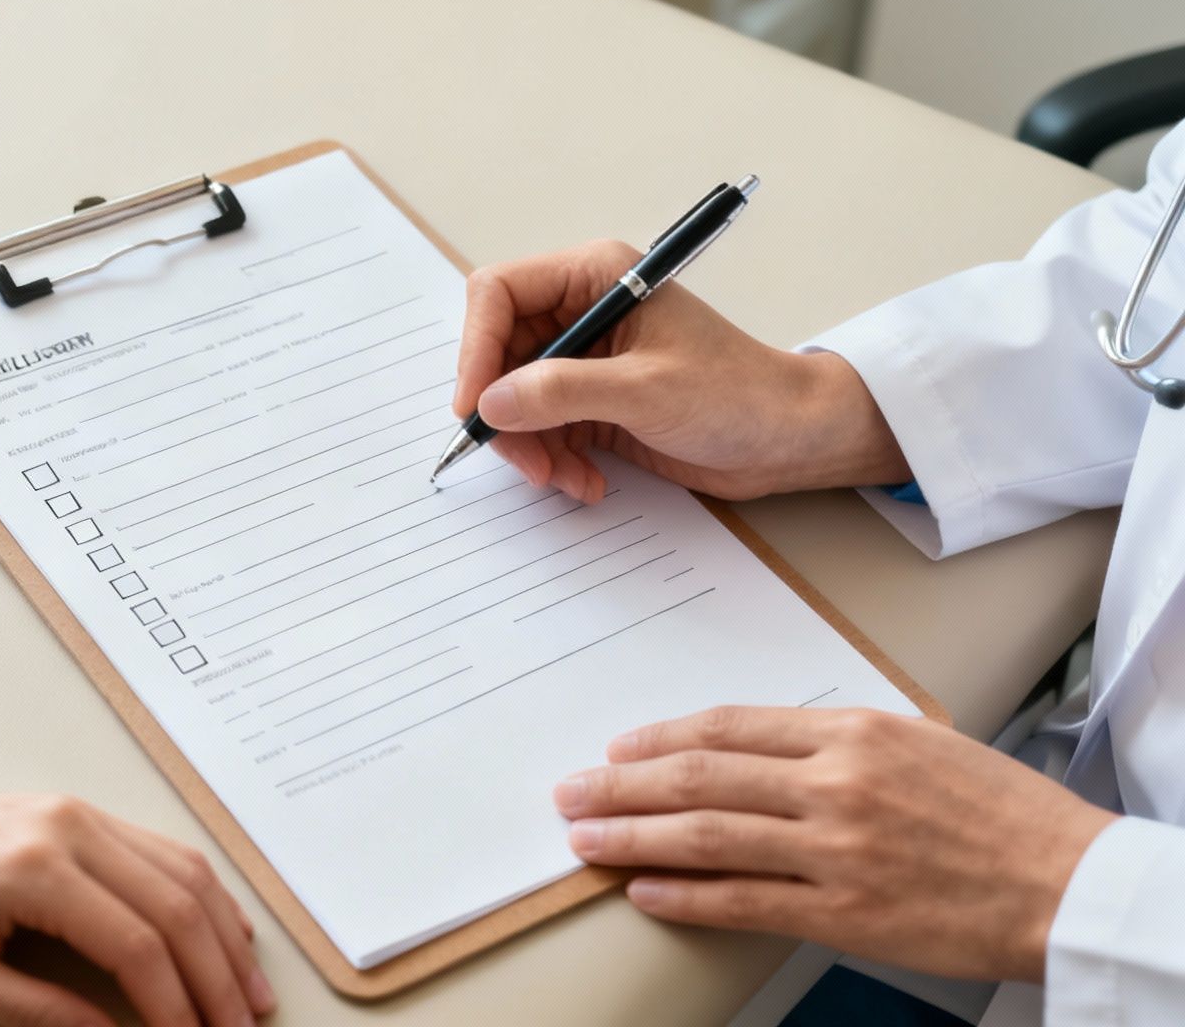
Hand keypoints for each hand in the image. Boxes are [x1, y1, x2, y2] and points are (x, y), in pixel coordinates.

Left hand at [0, 757, 274, 1026]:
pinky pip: (162, 850)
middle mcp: (70, 829)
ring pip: (183, 871)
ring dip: (224, 936)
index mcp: (36, 868)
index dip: (177, 1007)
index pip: (138, 945)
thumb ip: (37, 1012)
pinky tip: (221, 933)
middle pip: (177, 906)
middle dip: (218, 978)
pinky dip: (202, 895)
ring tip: (247, 995)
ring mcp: (79, 812)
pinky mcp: (78, 811)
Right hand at [454, 240, 910, 501]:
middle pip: (499, 353)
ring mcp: (586, 359)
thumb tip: (491, 402)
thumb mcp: (645, 390)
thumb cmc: (738, 393)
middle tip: (522, 458)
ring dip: (530, 446)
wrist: (790, 439)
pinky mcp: (593, 402)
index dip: (476, 348)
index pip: (499, 294)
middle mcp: (583, 311)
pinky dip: (553, 460)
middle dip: (504, 411)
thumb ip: (561, 392)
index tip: (476, 405)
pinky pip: (542, 429)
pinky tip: (585, 481)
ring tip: (563, 478)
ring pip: (514, 399)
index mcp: (595, 277)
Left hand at [555, 706, 1117, 981]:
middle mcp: (834, 783)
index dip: (659, 738)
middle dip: (621, 783)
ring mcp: (836, 849)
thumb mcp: (915, 744)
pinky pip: (742, 901)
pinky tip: (644, 889)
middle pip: (698, 777)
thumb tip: (753, 750)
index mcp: (850, 733)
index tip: (617, 747)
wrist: (1067, 880)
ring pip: (706, 835)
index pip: (726, 727)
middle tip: (572, 789)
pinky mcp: (844, 912)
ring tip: (584, 837)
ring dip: (632, 835)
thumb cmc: (998, 813)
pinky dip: (684, 895)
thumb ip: (833, 743)